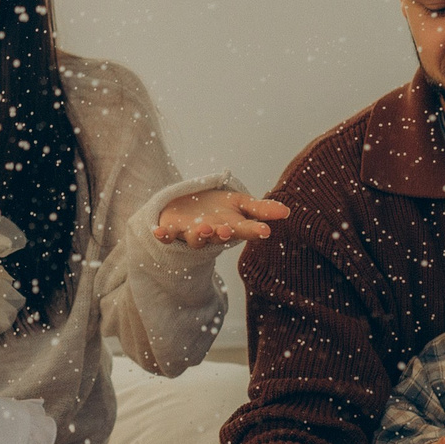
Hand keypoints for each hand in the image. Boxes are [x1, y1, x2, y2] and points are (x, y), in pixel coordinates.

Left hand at [153, 190, 290, 247]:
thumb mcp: (241, 204)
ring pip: (195, 239)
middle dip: (222, 234)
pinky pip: (167, 235)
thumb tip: (287, 212)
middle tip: (226, 230)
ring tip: (204, 228)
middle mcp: (212, 233)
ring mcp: (191, 233)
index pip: (245, 230)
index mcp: (231, 227)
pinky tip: (157, 231)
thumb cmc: (218, 209)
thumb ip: (261, 209)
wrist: (188, 208)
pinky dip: (162, 234)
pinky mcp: (172, 229)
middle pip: (218, 237)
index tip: (265, 231)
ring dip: (199, 235)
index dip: (254, 230)